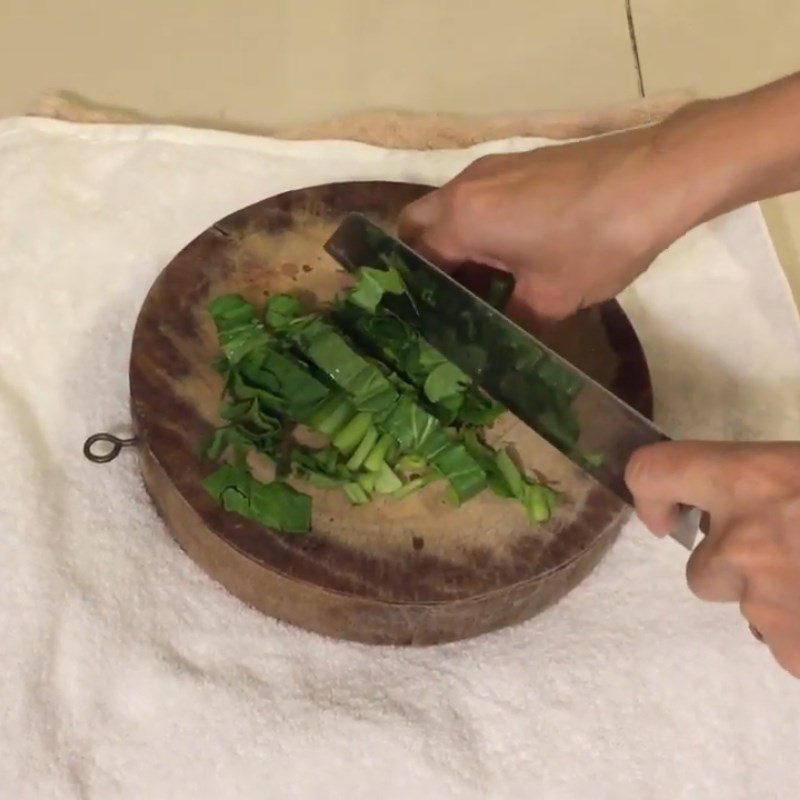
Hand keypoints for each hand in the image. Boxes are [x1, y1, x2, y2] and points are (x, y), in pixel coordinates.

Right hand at [398, 123, 698, 321]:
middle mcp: (465, 186)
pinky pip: (479, 197)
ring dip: (454, 242)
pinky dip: (479, 225)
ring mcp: (493, 168)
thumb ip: (514, 321)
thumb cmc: (597, 240)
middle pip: (419, 223)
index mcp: (462, 218)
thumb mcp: (552, 297)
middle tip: (445, 300)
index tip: (426, 321)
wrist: (661, 176)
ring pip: (450, 207)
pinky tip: (511, 254)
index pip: (415, 258)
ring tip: (478, 285)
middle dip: (423, 261)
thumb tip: (501, 342)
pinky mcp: (521, 163)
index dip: (415, 293)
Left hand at [626, 441, 799, 677]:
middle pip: (699, 571)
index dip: (649, 495)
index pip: (652, 472)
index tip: (666, 518)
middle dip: (734, 568)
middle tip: (789, 552)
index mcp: (748, 481)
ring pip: (745, 608)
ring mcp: (766, 605)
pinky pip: (782, 643)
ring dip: (774, 598)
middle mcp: (742, 544)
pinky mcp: (795, 654)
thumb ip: (756, 483)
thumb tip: (722, 502)